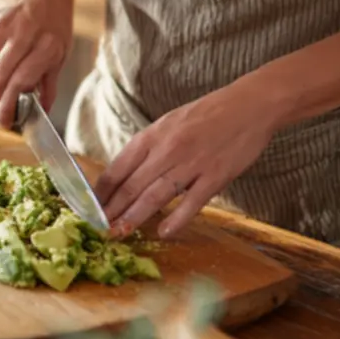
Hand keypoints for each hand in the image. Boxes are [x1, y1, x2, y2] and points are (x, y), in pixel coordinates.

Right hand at [0, 0, 73, 128]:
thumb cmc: (55, 29)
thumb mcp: (61, 56)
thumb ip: (49, 85)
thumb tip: (42, 113)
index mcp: (46, 46)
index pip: (20, 82)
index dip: (9, 105)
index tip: (4, 121)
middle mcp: (24, 34)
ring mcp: (4, 26)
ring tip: (1, 82)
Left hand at [95, 80, 281, 238]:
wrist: (250, 105)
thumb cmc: (206, 115)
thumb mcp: (169, 124)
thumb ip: (148, 149)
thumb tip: (125, 176)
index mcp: (152, 135)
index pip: (117, 168)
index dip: (101, 192)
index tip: (89, 208)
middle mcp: (167, 149)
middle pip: (132, 185)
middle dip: (112, 210)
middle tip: (99, 229)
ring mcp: (192, 163)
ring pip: (155, 195)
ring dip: (135, 217)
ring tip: (120, 233)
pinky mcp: (216, 176)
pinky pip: (192, 202)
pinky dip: (176, 219)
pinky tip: (163, 233)